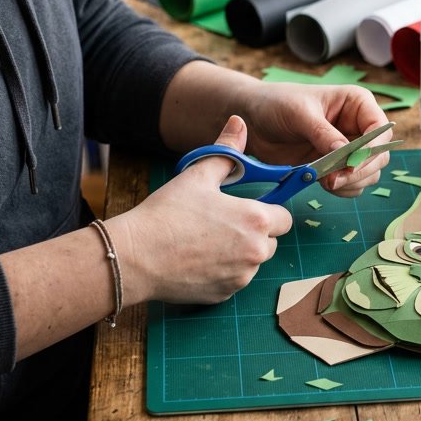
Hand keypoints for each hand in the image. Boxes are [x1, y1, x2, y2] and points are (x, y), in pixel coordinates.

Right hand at [114, 115, 291, 305]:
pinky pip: (234, 279)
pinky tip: (197, 260)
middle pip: (271, 241)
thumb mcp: (197, 175)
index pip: (284, 217)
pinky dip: (222, 271)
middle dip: (254, 233)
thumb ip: (226, 152)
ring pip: (252, 262)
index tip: (247, 208)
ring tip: (205, 241)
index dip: (268, 211)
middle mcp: (256, 252)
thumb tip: (239, 125)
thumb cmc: (167, 214)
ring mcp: (241, 277)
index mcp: (256, 220)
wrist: (135, 257)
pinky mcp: (225, 295)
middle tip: (221, 223)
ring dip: (239, 253)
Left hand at [239, 82, 391, 196]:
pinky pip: (351, 185)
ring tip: (325, 182)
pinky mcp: (335, 167)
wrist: (254, 120)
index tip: (352, 165)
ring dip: (351, 183)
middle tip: (334, 180)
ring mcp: (348, 150)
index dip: (372, 149)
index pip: (380, 129)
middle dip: (360, 171)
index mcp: (357, 105)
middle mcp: (358, 127)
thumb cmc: (278, 104)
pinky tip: (323, 184)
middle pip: (379, 156)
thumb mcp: (300, 113)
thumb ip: (323, 133)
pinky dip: (341, 190)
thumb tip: (345, 155)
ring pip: (368, 174)